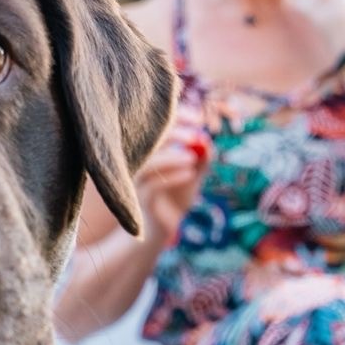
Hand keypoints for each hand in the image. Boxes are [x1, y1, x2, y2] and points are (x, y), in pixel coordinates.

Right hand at [134, 118, 211, 238]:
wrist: (164, 227)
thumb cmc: (176, 196)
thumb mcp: (193, 176)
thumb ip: (202, 160)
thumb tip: (207, 141)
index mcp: (150, 151)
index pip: (158, 125)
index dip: (176, 117)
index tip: (197, 118)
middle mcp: (139, 164)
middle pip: (149, 140)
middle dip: (173, 133)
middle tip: (195, 134)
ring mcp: (137, 182)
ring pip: (148, 163)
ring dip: (171, 157)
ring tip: (192, 158)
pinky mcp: (140, 201)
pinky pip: (153, 187)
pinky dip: (173, 177)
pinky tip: (190, 174)